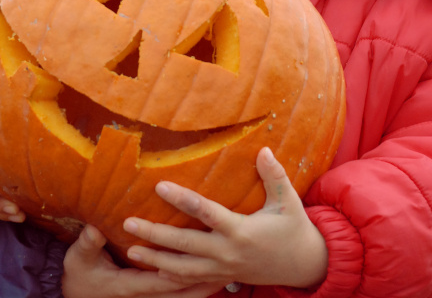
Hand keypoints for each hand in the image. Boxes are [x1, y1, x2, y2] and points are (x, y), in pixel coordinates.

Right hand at [62, 225, 226, 297]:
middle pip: (179, 291)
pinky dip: (195, 290)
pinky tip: (213, 281)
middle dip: (203, 281)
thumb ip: (89, 243)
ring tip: (229, 278)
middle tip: (228, 270)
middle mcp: (144, 294)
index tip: (198, 254)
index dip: (179, 268)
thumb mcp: (80, 258)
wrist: (77, 295)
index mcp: (130, 285)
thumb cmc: (80, 273)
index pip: (160, 279)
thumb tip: (96, 229)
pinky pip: (178, 297)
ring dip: (204, 288)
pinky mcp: (151, 296)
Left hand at [123, 147, 327, 287]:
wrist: (304, 266)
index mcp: (241, 231)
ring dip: (154, 260)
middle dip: (155, 235)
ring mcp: (223, 270)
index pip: (205, 212)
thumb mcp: (288, 201)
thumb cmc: (294, 229)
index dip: (182, 199)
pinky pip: (191, 282)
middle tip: (128, 222)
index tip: (159, 186)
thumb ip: (274, 175)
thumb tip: (263, 149)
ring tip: (130, 251)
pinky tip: (151, 272)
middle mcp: (227, 253)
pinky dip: (170, 279)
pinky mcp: (222, 279)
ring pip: (182, 269)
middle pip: (184, 245)